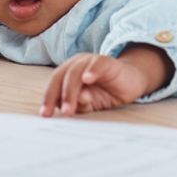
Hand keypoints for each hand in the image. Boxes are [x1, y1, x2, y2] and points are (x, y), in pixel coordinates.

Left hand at [40, 49, 162, 117]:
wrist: (130, 82)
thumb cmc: (106, 93)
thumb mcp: (90, 104)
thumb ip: (80, 105)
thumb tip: (73, 105)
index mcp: (68, 73)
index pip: (53, 84)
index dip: (48, 98)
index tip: (45, 114)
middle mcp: (76, 64)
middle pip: (60, 77)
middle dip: (57, 96)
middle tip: (61, 113)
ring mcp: (90, 61)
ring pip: (75, 72)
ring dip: (70, 91)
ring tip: (71, 108)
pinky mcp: (107, 62)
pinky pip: (97, 64)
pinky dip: (92, 71)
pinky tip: (88, 79)